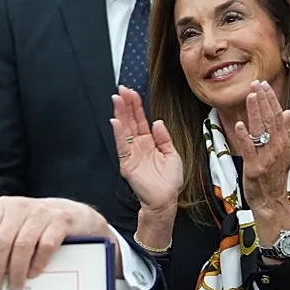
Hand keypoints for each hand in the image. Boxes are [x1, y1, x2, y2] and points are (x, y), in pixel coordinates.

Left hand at [0, 196, 112, 289]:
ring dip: (16, 271)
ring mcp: (42, 214)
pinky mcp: (60, 223)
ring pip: (22, 246)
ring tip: (15, 286)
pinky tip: (33, 274)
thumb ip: (0, 236)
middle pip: (1, 241)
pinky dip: (37, 264)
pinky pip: (45, 247)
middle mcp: (21, 207)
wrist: (76, 216)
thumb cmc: (39, 224)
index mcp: (5, 207)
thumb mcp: (16, 223)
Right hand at [111, 85, 184, 212]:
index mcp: (149, 142)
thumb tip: (158, 122)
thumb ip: (164, 138)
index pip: (140, 120)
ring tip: (116, 99)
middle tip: (121, 89)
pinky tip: (116, 121)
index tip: (131, 92)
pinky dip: (119, 133)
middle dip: (125, 104)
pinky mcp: (127, 163)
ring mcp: (131, 154)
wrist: (165, 200)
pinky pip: (122, 145)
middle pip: (130, 121)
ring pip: (124, 129)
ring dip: (120, 114)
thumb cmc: (169, 182)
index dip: (136, 106)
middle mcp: (138, 146)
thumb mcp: (173, 154)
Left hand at [226, 81, 289, 215]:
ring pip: (261, 131)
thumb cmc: (275, 176)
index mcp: (284, 143)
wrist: (271, 201)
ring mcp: (266, 158)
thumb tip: (288, 111)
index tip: (264, 85)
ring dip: (255, 112)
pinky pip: (249, 149)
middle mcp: (277, 148)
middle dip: (263, 100)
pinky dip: (245, 137)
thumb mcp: (285, 152)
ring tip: (250, 96)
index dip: (271, 100)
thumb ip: (286, 131)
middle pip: (271, 120)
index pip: (278, 116)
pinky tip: (240, 124)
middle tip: (256, 84)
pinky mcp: (254, 168)